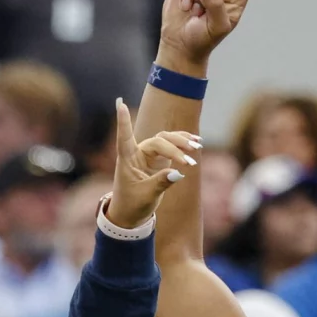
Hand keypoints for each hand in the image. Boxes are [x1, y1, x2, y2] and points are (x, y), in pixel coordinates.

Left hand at [109, 101, 202, 228]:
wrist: (131, 214)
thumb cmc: (132, 204)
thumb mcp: (146, 195)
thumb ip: (161, 183)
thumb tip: (178, 173)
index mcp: (127, 160)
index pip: (124, 138)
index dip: (123, 121)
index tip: (119, 103)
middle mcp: (137, 153)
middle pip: (158, 140)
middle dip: (175, 148)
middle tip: (189, 162)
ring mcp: (148, 154)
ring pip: (167, 139)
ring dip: (182, 142)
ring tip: (197, 148)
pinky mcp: (158, 159)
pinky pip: (172, 146)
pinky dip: (183, 144)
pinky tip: (197, 144)